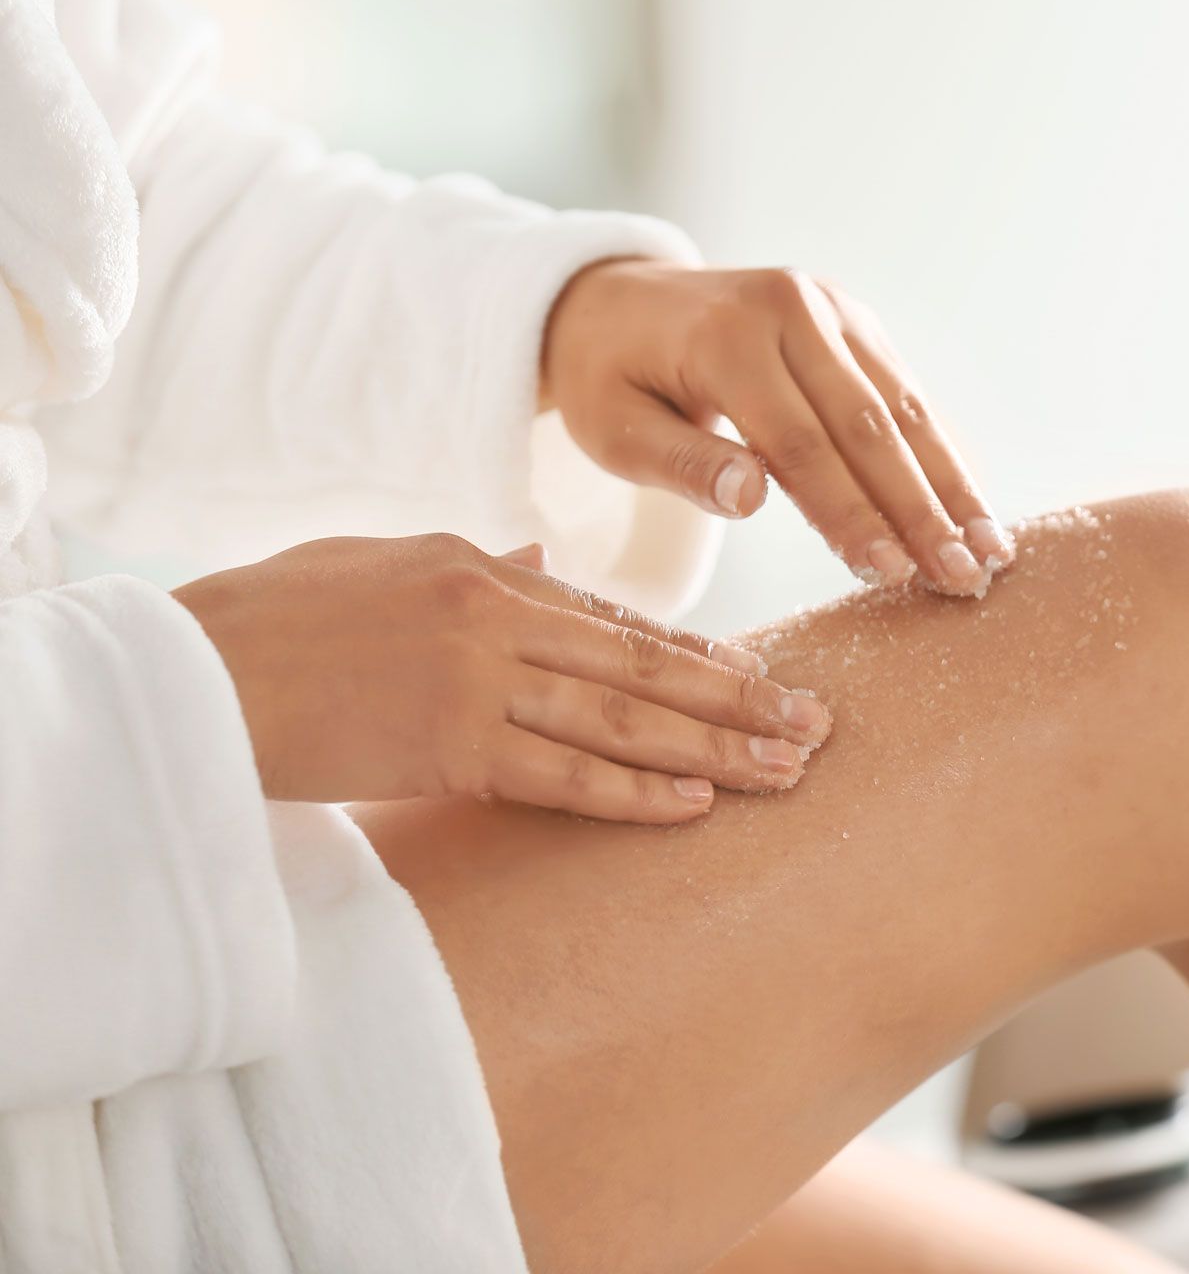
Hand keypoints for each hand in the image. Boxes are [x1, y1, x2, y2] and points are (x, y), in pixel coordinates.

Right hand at [172, 534, 828, 822]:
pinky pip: (563, 776)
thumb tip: (548, 562)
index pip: (619, 622)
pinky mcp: (449, 750)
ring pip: (624, 722)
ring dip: (713, 750)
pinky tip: (695, 803)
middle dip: (739, 702)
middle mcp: (499, 622)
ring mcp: (479, 686)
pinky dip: (634, 791)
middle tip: (817, 726)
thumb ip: (481, 563)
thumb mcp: (388, 558)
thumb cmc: (284, 614)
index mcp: (488, 575)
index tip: (764, 678)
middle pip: (645, 670)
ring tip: (786, 770)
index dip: (698, 658)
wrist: (198, 669)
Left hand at [540, 261, 1015, 595]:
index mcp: (728, 337)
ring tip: (994, 552)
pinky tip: (976, 505)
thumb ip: (680, 465)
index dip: (850, 512)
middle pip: (870, 425)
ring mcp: (831, 309)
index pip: (801, 443)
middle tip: (964, 577)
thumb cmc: (609, 379)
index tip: (892, 574)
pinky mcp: (853, 321)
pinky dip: (943, 452)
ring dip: (953, 484)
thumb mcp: (613, 428)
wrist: (615, 299)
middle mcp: (792, 309)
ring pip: (905, 407)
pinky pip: (905, 391)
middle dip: (923, 509)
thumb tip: (751, 499)